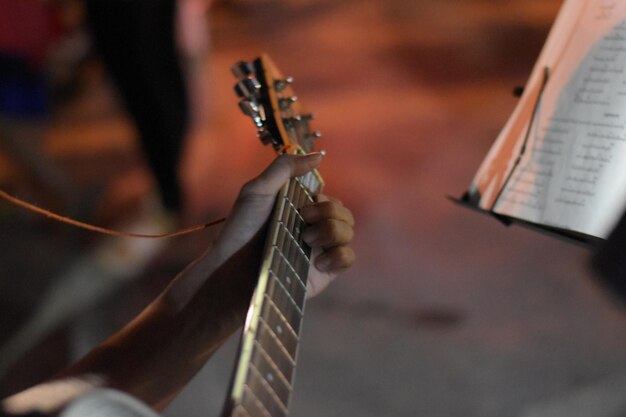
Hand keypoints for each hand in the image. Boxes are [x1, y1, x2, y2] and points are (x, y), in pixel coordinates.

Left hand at [214, 152, 354, 295]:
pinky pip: (348, 258)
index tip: (307, 201)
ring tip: (306, 239)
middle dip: (329, 212)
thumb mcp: (258, 190)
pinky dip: (339, 256)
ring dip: (331, 231)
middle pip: (344, 213)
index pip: (330, 200)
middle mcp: (313, 230)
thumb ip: (285, 168)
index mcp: (300, 211)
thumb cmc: (240, 230)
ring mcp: (319, 251)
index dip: (324, 199)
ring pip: (348, 232)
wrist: (233, 270)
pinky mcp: (323, 273)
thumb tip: (319, 155)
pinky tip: (318, 261)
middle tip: (304, 219)